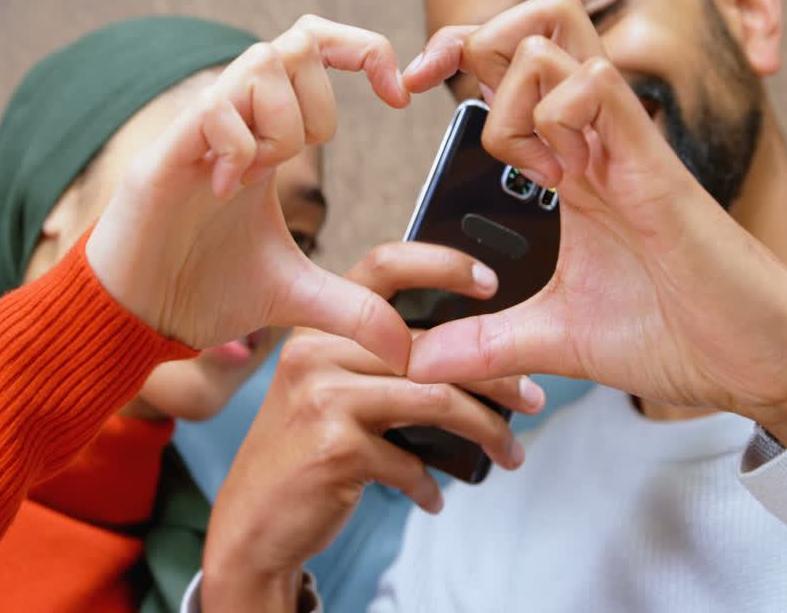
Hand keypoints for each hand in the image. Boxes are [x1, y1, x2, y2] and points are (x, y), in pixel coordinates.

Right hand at [87, 16, 414, 372]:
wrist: (135, 316)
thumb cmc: (199, 290)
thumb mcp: (296, 298)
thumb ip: (355, 311)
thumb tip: (407, 350)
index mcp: (267, 137)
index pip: (317, 48)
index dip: (366, 51)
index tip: (399, 97)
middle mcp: (235, 121)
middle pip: (297, 40)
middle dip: (322, 103)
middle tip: (300, 158)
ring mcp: (198, 131)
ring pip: (261, 63)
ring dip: (281, 121)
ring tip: (258, 177)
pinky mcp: (165, 153)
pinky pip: (215, 109)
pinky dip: (238, 146)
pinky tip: (226, 191)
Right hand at [200, 242, 544, 611]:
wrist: (252, 523)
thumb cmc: (305, 453)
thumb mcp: (331, 392)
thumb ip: (382, 364)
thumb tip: (475, 358)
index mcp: (320, 325)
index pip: (384, 267)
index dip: (442, 263)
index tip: (493, 281)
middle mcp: (315, 350)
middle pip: (431, 345)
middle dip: (496, 376)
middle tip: (534, 398)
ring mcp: (322, 396)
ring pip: (436, 399)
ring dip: (486, 432)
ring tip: (509, 454)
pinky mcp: (333, 447)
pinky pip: (410, 460)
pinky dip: (431, 483)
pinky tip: (435, 497)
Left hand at [403, 0, 786, 442]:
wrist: (759, 362)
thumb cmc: (680, 336)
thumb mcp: (558, 340)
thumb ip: (486, 344)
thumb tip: (418, 362)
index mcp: (574, 169)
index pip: (511, 71)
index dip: (456, 57)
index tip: (411, 87)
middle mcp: (597, 143)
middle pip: (537, 25)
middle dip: (476, 39)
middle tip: (441, 88)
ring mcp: (626, 147)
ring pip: (558, 40)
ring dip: (512, 85)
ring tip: (524, 158)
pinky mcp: (655, 168)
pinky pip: (599, 89)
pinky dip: (558, 109)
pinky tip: (559, 170)